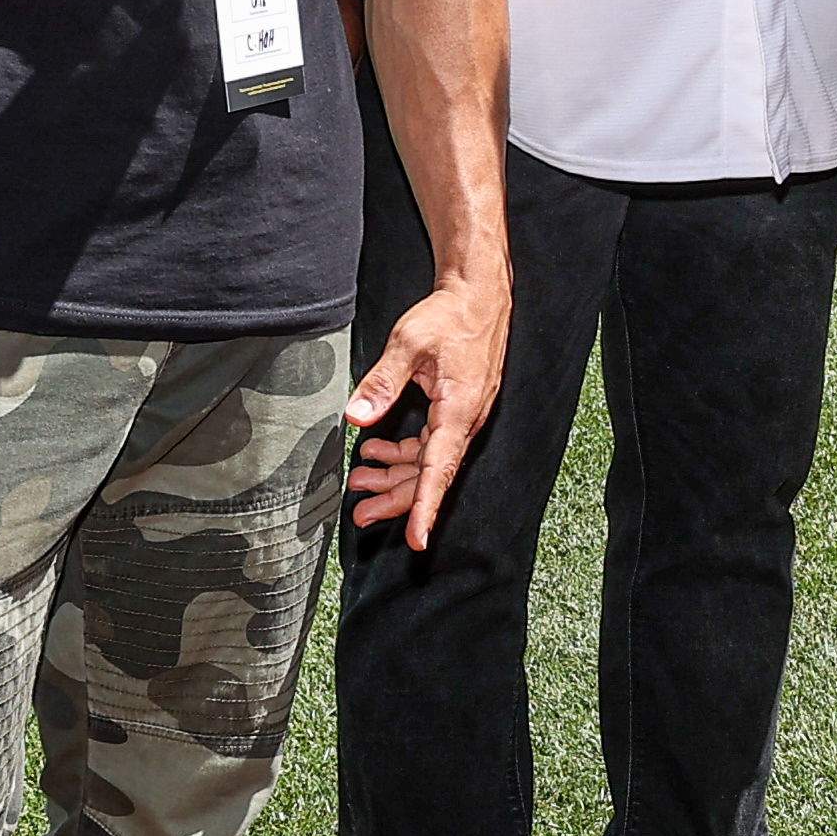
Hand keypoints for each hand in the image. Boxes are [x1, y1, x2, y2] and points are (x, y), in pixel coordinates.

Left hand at [344, 271, 506, 547]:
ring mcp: (462, 417)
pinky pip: (431, 444)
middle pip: (432, 475)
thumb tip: (357, 417)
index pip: (440, 469)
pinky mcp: (455, 410)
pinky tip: (376, 451)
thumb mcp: (408, 343)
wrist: (479, 296)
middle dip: (397, 498)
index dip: (425, 507)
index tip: (416, 538)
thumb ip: (382, 382)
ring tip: (361, 483)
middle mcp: (466, 420)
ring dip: (395, 476)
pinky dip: (403, 453)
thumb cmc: (450, 316)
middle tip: (361, 515)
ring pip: (429, 462)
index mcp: (459, 409)